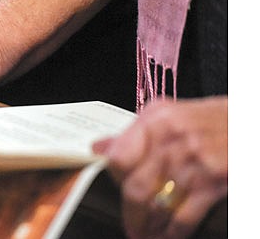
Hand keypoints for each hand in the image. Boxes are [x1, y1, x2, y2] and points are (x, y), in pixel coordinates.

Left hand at [92, 97, 227, 238]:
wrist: (256, 123)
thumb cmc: (216, 119)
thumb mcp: (172, 116)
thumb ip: (136, 133)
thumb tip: (99, 147)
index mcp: (155, 119)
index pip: (118, 157)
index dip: (114, 179)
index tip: (117, 189)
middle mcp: (170, 138)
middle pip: (135, 186)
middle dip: (130, 212)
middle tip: (130, 225)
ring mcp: (192, 160)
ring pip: (157, 205)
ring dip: (149, 226)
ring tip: (145, 234)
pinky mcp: (214, 180)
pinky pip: (184, 216)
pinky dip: (173, 232)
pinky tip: (168, 236)